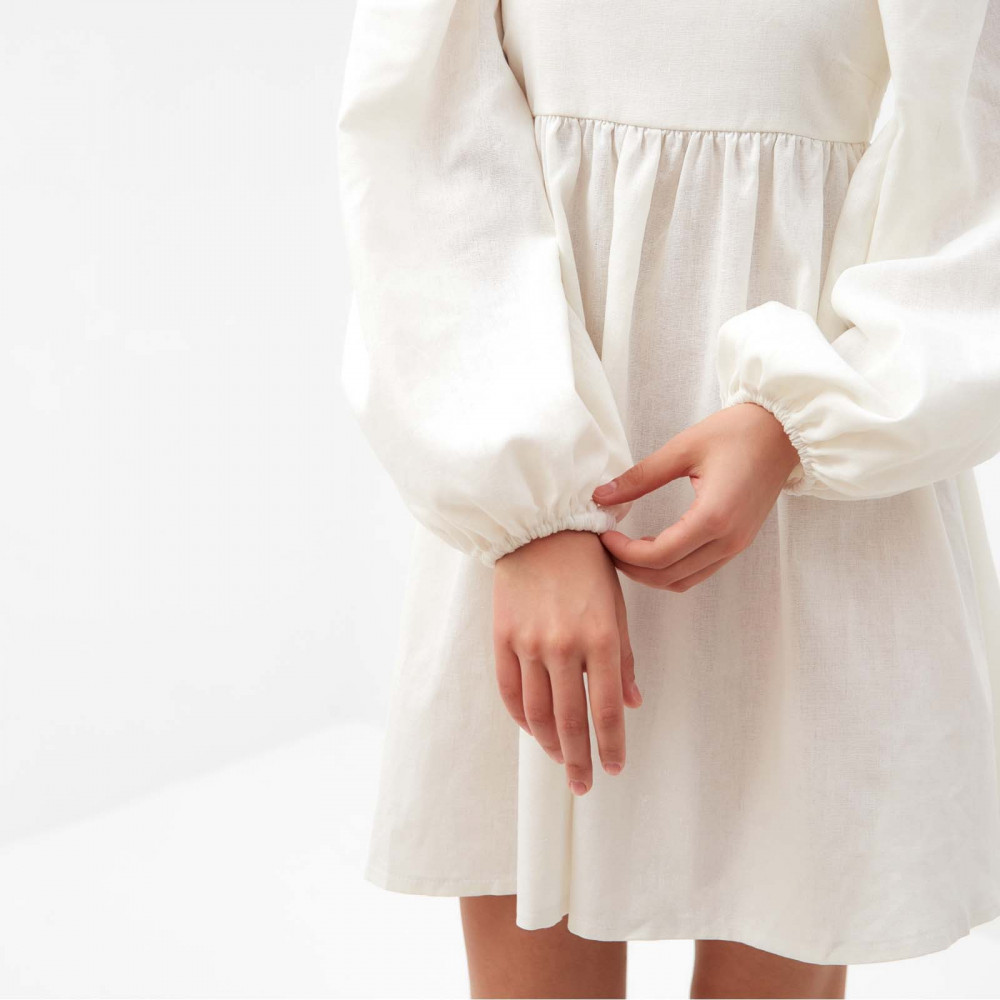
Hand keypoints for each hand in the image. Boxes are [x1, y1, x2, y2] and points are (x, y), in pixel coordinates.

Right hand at [492, 529, 641, 795]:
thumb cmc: (589, 564)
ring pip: (536, 712)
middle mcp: (564, 646)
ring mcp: (529, 643)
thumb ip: (624, 658)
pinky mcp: (503, 638)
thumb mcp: (618, 606)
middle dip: (579, 759)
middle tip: (584, 785)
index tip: (614, 768)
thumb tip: (632, 703)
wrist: (541, 528)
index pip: (606, 710)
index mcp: (601, 638)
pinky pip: (510, 690)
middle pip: (569, 720)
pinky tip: (534, 731)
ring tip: (561, 761)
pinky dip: (521, 718)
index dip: (610, 745)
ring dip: (550, 744)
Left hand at [590, 402, 801, 591]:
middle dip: (631, 567)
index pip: (659, 556)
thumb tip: (601, 496)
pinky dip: (671, 568)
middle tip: (607, 547)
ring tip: (625, 550)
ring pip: (684, 581)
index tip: (604, 536)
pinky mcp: (739, 543)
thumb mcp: (682, 449)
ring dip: (650, 573)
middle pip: (668, 576)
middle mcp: (728, 540)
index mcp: (714, 516)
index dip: (625, 553)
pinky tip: (652, 547)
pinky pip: (699, 571)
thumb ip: (640, 477)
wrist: (782, 432)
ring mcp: (736, 545)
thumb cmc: (737, 433)